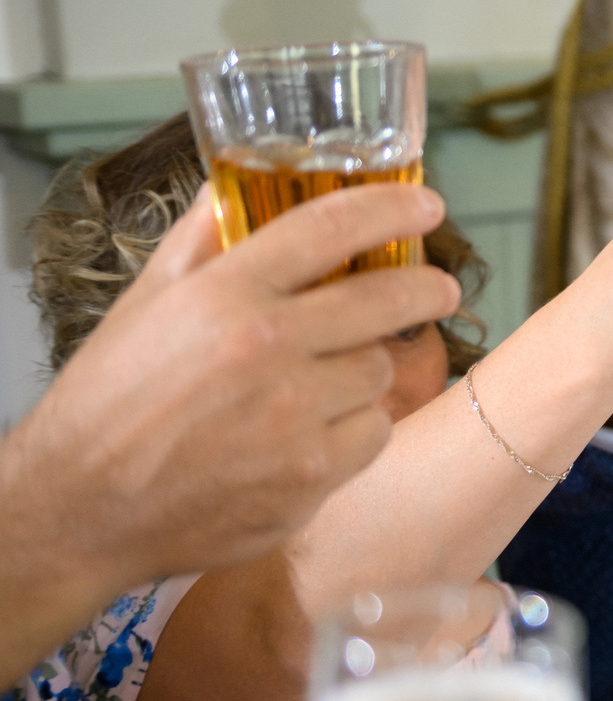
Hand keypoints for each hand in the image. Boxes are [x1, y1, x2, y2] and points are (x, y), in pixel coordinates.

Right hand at [0, 183, 457, 668]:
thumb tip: (236, 193)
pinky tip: (313, 434)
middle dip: (428, 289)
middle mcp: (266, 349)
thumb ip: (200, 243)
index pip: (329, 227)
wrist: (82, 507)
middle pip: (387, 299)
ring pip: (379, 372)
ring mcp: (294, 416)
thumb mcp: (145, 303)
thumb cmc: (108, 402)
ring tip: (322, 383)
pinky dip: (355, 430)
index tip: (427, 207)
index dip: (392, 208)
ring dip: (363, 371)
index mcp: (223, 295)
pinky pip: (373, 434)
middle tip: (441, 290)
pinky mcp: (311, 476)